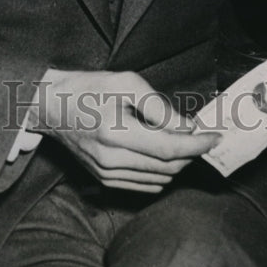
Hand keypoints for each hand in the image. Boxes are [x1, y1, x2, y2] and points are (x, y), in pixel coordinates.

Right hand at [30, 69, 220, 192]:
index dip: (197, 144)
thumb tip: (186, 126)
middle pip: (168, 166)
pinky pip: (145, 185)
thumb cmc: (87, 89)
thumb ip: (157, 105)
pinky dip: (162, 172)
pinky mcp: (105, 181)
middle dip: (191, 152)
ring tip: (181, 140)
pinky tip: (163, 153)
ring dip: (178, 163)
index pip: (169, 148)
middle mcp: (111, 160)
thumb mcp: (124, 82)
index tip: (215, 137)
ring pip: (160, 179)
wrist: (51, 107)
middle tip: (201, 134)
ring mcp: (107, 174)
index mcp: (115, 133)